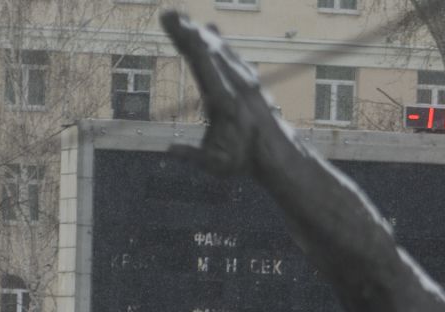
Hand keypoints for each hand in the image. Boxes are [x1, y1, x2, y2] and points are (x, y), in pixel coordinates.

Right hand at [162, 11, 276, 178]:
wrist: (275, 151)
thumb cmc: (243, 158)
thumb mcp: (215, 163)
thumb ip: (192, 155)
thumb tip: (169, 150)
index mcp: (223, 99)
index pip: (202, 62)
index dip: (186, 40)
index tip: (172, 24)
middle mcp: (235, 83)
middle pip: (209, 49)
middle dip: (188, 30)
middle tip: (169, 14)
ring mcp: (244, 79)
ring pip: (220, 48)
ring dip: (200, 33)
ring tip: (183, 19)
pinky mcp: (249, 79)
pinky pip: (230, 54)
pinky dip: (217, 42)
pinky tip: (210, 31)